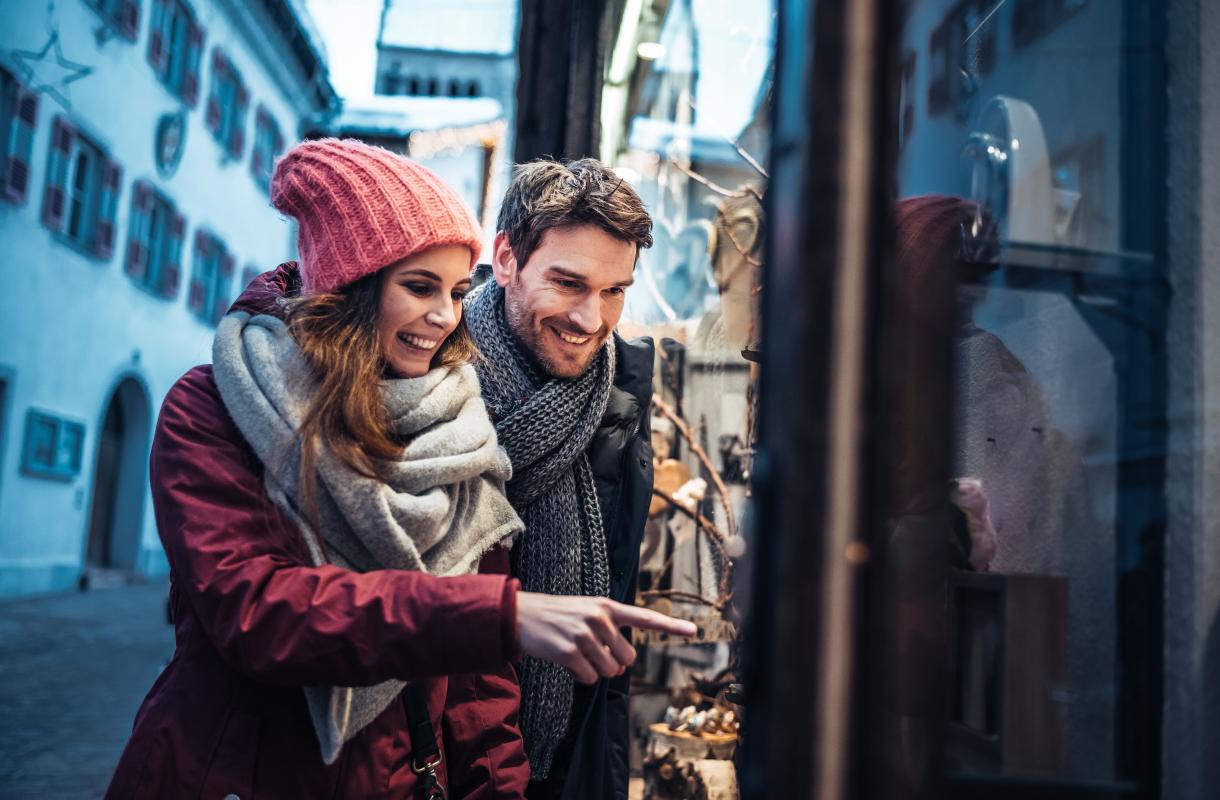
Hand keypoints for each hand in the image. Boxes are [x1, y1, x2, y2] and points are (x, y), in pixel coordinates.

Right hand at [516, 593, 697, 683]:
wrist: (519, 615)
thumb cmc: (557, 617)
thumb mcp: (586, 612)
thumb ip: (609, 631)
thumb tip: (621, 667)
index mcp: (607, 606)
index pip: (645, 617)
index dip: (671, 626)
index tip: (694, 631)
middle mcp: (599, 617)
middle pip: (627, 658)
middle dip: (611, 661)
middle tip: (591, 651)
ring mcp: (584, 634)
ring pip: (609, 670)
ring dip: (594, 669)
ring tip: (575, 653)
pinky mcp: (569, 651)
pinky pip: (589, 678)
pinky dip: (580, 676)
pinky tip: (566, 661)